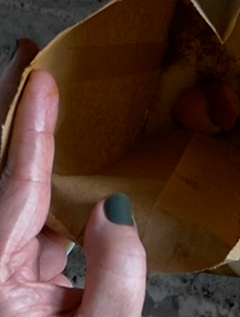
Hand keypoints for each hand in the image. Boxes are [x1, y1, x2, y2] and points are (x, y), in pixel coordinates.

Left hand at [0, 40, 147, 315]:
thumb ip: (118, 275)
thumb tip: (113, 215)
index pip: (15, 184)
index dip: (29, 125)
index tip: (39, 75)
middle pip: (6, 179)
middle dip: (16, 117)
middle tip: (28, 63)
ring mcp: (3, 278)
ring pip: (25, 205)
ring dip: (45, 161)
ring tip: (60, 110)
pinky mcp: (18, 287)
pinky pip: (42, 233)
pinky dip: (64, 209)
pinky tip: (84, 188)